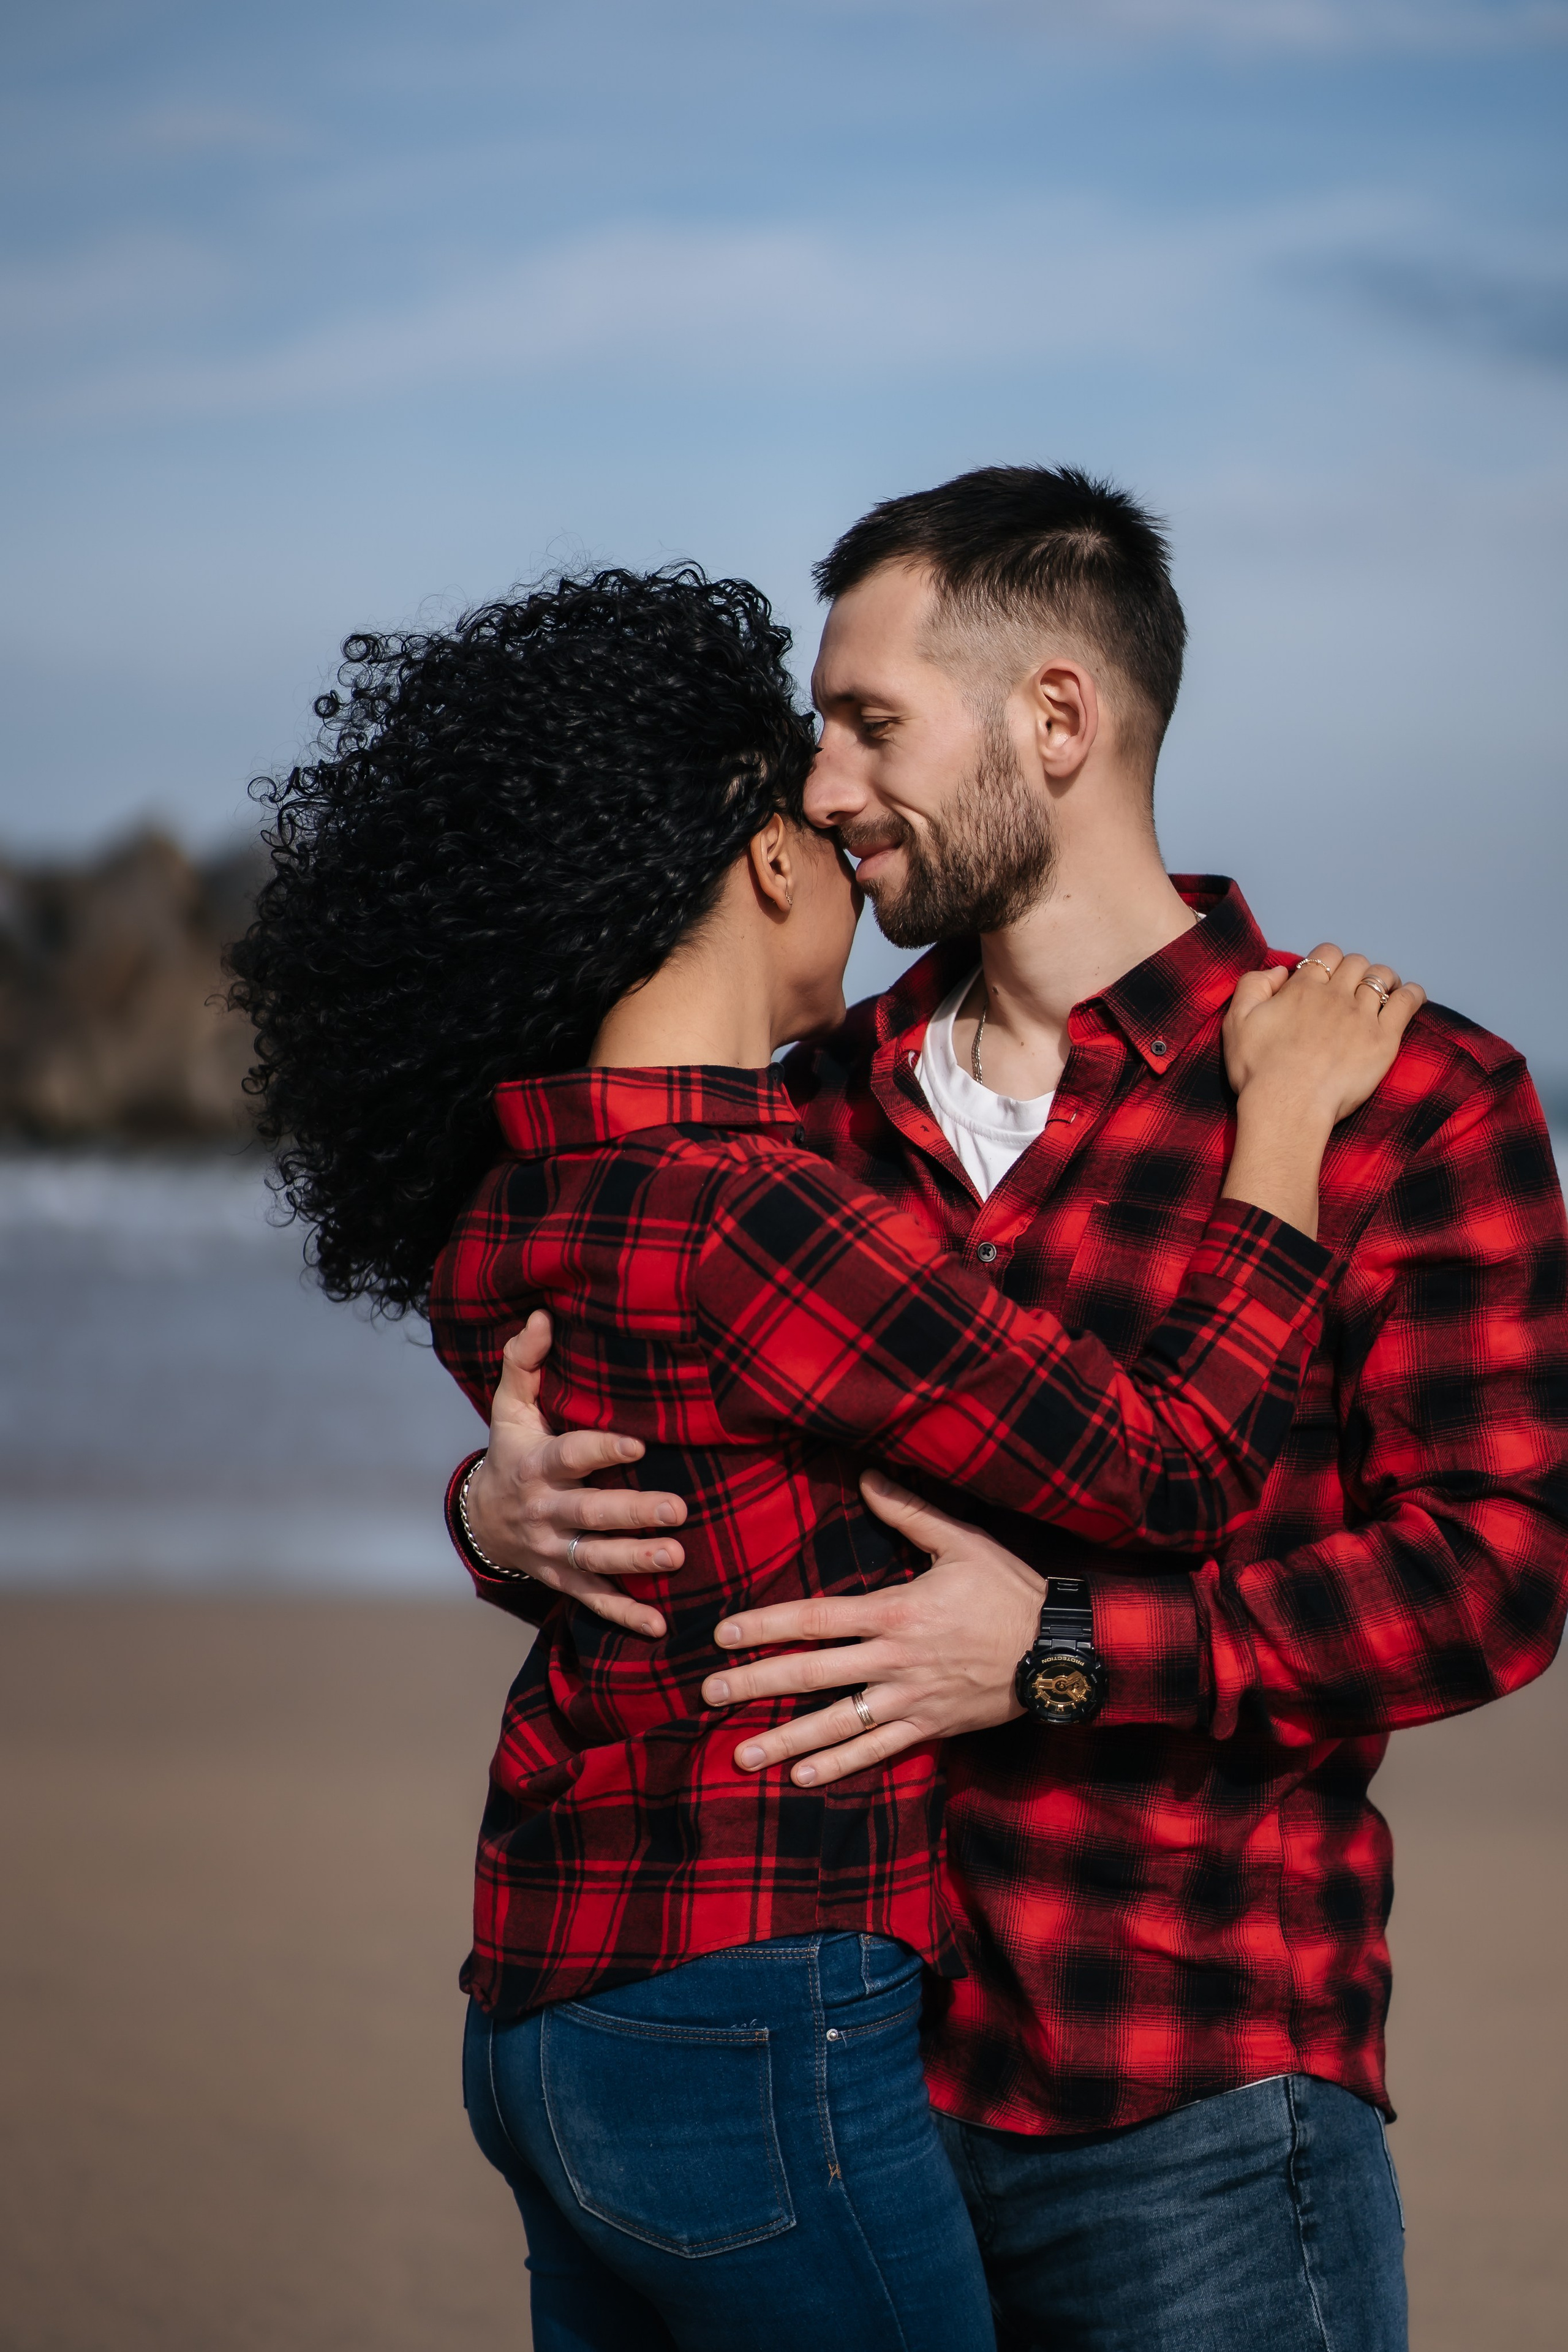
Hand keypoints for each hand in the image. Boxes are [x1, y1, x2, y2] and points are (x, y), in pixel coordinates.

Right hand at [464, 1310, 687, 1638]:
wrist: (481, 1521)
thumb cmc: (511, 1452)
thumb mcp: (509, 1409)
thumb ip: (524, 1363)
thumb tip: (542, 1316)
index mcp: (536, 1465)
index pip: (571, 1455)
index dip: (602, 1449)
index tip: (638, 1444)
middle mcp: (545, 1510)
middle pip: (589, 1513)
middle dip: (632, 1514)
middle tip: (677, 1510)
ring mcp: (553, 1548)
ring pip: (595, 1557)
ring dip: (635, 1560)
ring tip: (676, 1557)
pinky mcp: (562, 1577)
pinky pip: (593, 1598)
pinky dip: (625, 1615)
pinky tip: (660, 1625)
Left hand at [700, 1470, 1044, 1785]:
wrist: (1061, 1650)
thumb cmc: (1009, 1591)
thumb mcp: (962, 1541)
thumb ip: (909, 1510)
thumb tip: (868, 1473)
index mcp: (895, 1612)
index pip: (815, 1619)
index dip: (766, 1626)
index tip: (724, 1635)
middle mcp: (894, 1660)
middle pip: (811, 1674)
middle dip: (756, 1684)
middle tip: (709, 1694)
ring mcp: (910, 1699)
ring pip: (836, 1722)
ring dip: (786, 1738)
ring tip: (741, 1752)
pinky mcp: (930, 1727)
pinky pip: (878, 1750)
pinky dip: (840, 1765)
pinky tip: (802, 1776)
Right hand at [1223, 944, 1425, 1125]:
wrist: (1287, 1107)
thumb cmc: (1259, 1071)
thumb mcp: (1237, 1022)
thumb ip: (1253, 985)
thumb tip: (1279, 971)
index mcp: (1303, 988)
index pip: (1326, 954)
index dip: (1328, 960)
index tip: (1327, 976)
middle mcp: (1335, 996)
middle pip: (1356, 963)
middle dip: (1356, 969)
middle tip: (1355, 986)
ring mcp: (1362, 1016)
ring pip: (1382, 978)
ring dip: (1383, 979)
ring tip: (1383, 990)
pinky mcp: (1383, 1039)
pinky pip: (1406, 1003)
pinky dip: (1411, 994)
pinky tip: (1410, 996)